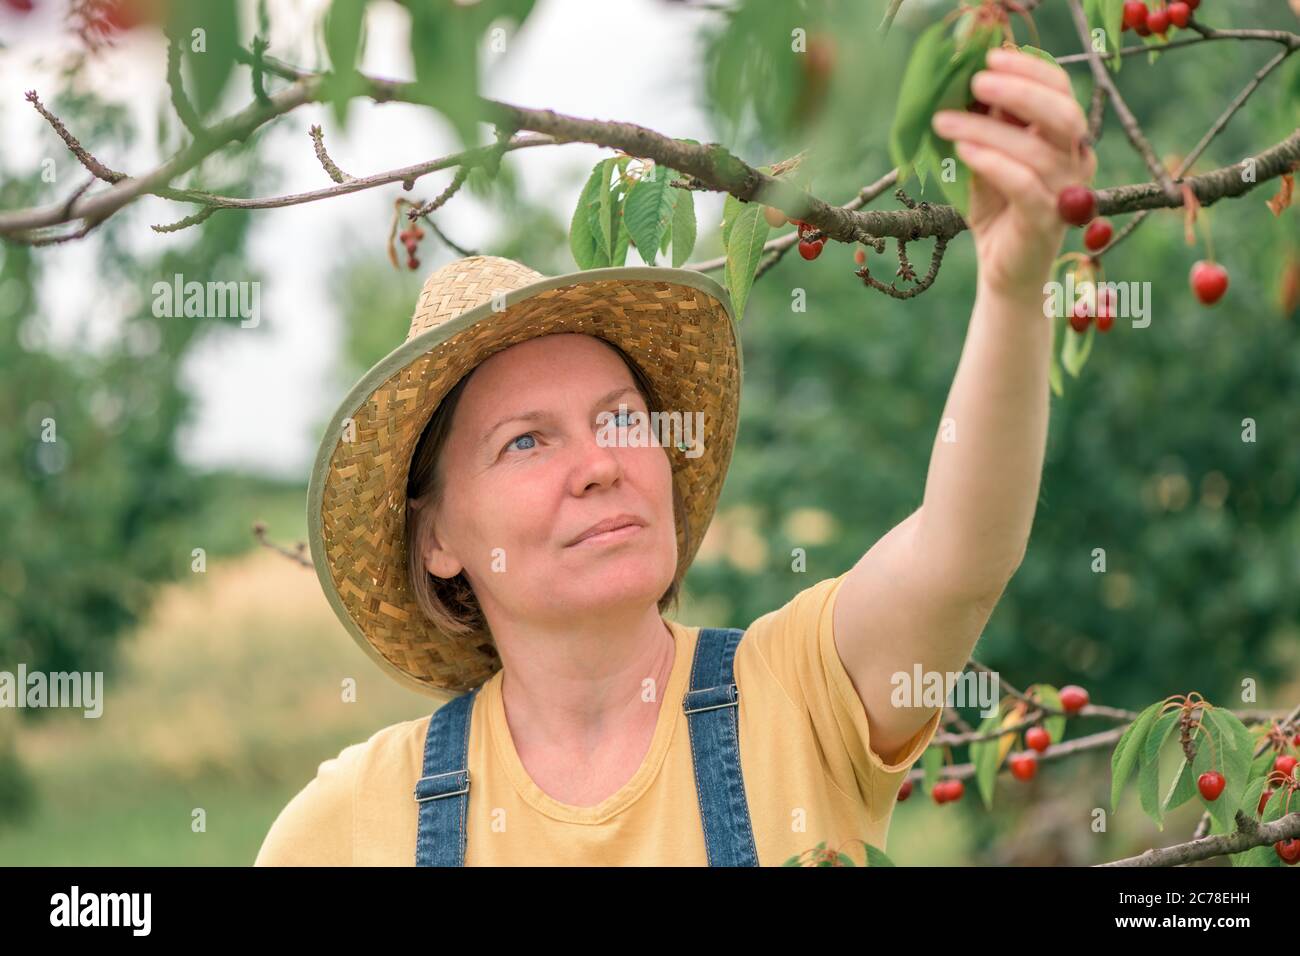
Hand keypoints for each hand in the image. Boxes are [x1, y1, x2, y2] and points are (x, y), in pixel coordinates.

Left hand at [931, 46, 1096, 301]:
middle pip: (1062, 113)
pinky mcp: (1047, 221)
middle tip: (974, 82)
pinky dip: (992, 162)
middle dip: (1017, 91)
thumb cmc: (996, 210)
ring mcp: (1065, 192)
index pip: (1061, 90)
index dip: (1030, 69)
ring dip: (986, 130)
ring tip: (944, 121)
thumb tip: (966, 81)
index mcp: (1067, 138)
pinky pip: (1025, 184)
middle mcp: (1076, 160)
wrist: (1004, 270)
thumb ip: (987, 125)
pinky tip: (963, 151)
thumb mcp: (987, 159)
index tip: (989, 58)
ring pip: (1036, 149)